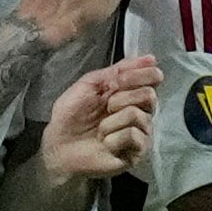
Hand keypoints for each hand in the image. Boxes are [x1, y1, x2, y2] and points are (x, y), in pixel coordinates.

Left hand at [41, 54, 161, 180]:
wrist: (59, 146)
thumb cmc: (71, 115)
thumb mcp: (89, 84)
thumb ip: (117, 70)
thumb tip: (151, 58)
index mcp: (129, 92)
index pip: (153, 77)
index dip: (140, 74)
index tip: (118, 80)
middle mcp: (140, 111)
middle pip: (149, 95)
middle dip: (122, 98)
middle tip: (106, 107)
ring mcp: (140, 132)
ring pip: (138, 115)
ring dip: (112, 121)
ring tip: (100, 130)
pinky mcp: (137, 152)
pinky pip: (134, 135)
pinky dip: (114, 138)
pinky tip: (106, 144)